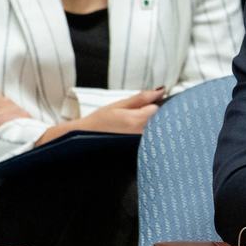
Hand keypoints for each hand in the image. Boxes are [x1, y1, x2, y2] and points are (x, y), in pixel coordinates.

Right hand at [37, 87, 163, 145]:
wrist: (82, 141)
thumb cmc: (99, 122)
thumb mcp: (119, 105)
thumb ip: (141, 98)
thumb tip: (161, 91)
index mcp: (137, 120)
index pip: (160, 109)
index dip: (155, 105)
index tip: (148, 106)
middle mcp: (142, 135)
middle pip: (163, 123)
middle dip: (158, 117)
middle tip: (141, 117)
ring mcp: (141, 146)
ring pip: (158, 134)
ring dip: (155, 128)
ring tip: (135, 128)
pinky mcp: (139, 154)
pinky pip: (152, 144)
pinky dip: (150, 140)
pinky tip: (138, 138)